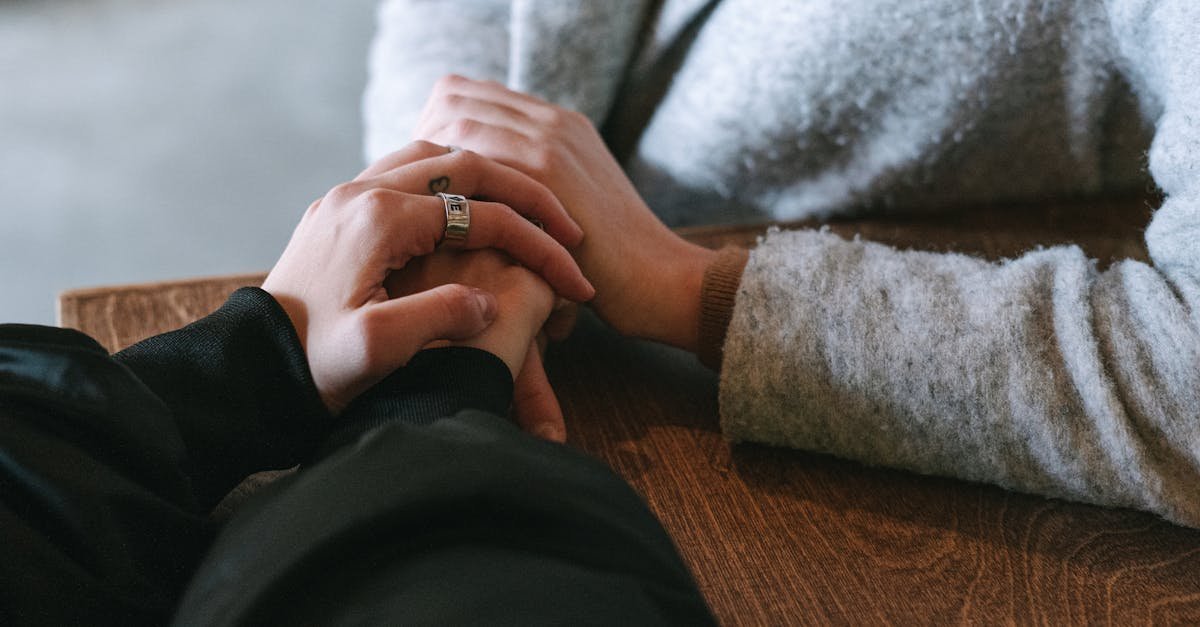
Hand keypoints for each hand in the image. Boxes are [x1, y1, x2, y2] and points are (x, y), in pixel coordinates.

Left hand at [262, 141, 593, 412]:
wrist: (250, 371)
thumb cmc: (312, 367)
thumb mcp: (379, 350)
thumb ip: (441, 316)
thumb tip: (488, 302)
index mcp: (380, 219)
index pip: (484, 216)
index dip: (540, 247)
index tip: (576, 281)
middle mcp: (363, 192)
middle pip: (467, 165)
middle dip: (527, 195)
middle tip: (568, 228)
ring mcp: (348, 197)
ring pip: (437, 158)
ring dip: (491, 181)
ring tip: (530, 214)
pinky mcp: (341, 212)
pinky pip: (410, 173)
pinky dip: (454, 184)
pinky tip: (474, 214)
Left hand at [413, 75, 716, 351]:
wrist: (663, 280)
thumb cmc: (609, 264)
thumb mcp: (567, 210)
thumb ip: (527, 189)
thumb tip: (469, 199)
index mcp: (555, 123)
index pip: (464, 94)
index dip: (432, 132)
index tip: (426, 182)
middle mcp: (552, 120)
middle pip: (454, 97)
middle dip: (424, 143)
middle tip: (421, 196)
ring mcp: (552, 139)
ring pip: (459, 122)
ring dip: (433, 165)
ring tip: (428, 211)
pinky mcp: (551, 171)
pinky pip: (478, 156)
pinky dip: (453, 187)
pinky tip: (444, 226)